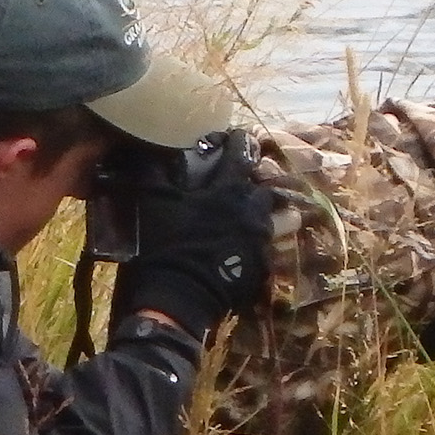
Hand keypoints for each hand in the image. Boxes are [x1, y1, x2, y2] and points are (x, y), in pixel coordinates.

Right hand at [111, 130, 274, 339]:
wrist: (179, 298)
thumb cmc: (166, 245)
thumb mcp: (154, 202)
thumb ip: (156, 171)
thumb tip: (153, 149)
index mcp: (228, 189)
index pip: (241, 154)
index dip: (238, 142)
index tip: (236, 137)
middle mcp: (252, 210)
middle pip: (266, 188)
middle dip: (257, 183)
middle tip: (242, 185)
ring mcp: (261, 240)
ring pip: (281, 218)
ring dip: (271, 214)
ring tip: (258, 217)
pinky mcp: (263, 266)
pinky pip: (271, 249)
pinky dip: (263, 244)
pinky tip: (250, 247)